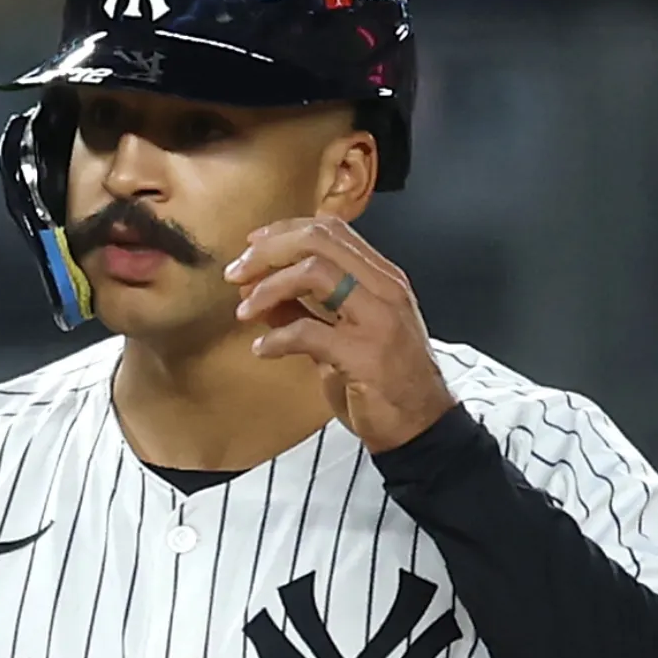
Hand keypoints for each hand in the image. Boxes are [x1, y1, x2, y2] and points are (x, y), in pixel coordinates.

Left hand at [225, 217, 456, 453]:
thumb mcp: (345, 337)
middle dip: (267, 252)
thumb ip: (307, 310)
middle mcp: (384, 290)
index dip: (284, 231)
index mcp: (382, 279)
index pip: (331, 230)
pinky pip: (308, 331)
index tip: (252, 245)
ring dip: (268, 288)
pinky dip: (276, 338)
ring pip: (314, 272)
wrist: (421, 427)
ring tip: (245, 311)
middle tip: (237, 273)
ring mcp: (378, 320)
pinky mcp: (365, 355)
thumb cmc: (386, 383)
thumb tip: (262, 294)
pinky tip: (263, 349)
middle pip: (318, 240)